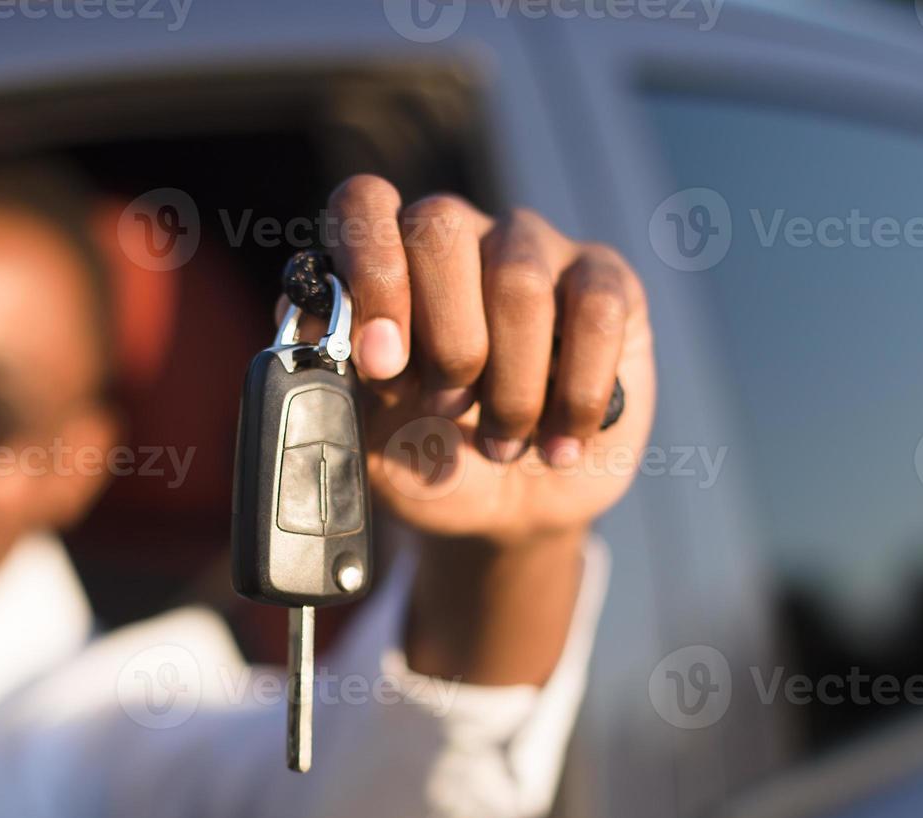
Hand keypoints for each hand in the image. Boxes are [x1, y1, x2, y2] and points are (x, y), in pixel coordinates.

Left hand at [288, 176, 655, 545]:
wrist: (505, 510)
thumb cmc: (424, 455)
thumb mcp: (362, 432)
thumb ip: (330, 374)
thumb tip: (316, 318)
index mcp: (385, 258)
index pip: (364, 203)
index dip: (369, 269)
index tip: (377, 361)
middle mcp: (458, 236)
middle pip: (441, 226)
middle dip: (442, 339)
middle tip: (446, 409)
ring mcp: (535, 250)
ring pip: (518, 280)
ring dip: (509, 386)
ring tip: (501, 444)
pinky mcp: (606, 283)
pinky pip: (596, 312)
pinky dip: (573, 394)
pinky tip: (559, 444)